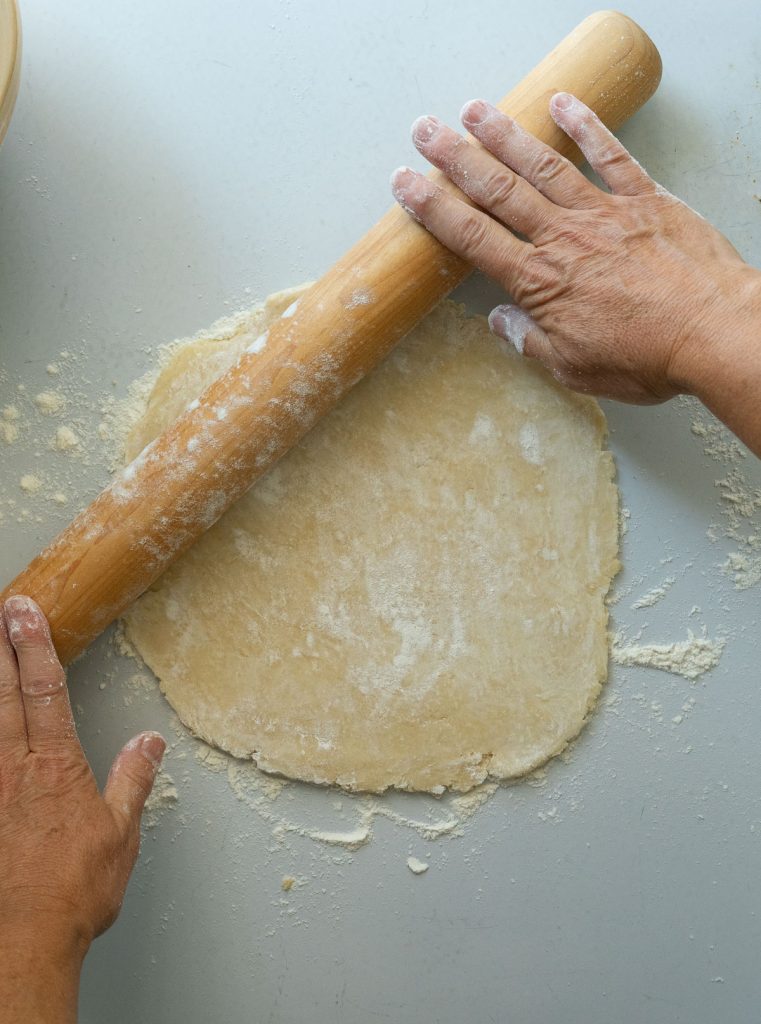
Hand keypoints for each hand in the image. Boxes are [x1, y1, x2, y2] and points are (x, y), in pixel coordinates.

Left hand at [0, 595, 164, 1022]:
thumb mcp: (120, 834)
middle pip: (3, 693)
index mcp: (55, 766)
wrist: (22, 939)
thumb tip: (149, 743)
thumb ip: (132, 780)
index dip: (34, 647)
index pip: (44, 690)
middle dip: (0, 648)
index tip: (24, 613)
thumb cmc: (71, 892)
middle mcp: (14, 768)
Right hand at [390, 94, 760, 409]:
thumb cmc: (645, 358)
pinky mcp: (645, 200)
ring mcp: (603, 213)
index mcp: (539, 281)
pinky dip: (587, 127)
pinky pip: (611, 156)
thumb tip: (499, 323)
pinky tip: (563, 104)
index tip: (406, 184)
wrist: (712, 332)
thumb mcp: (574, 368)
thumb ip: (531, 341)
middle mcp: (563, 238)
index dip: (433, 209)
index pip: (472, 237)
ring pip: (544, 165)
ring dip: (505, 135)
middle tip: (425, 130)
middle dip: (456, 158)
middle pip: (498, 190)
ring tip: (474, 109)